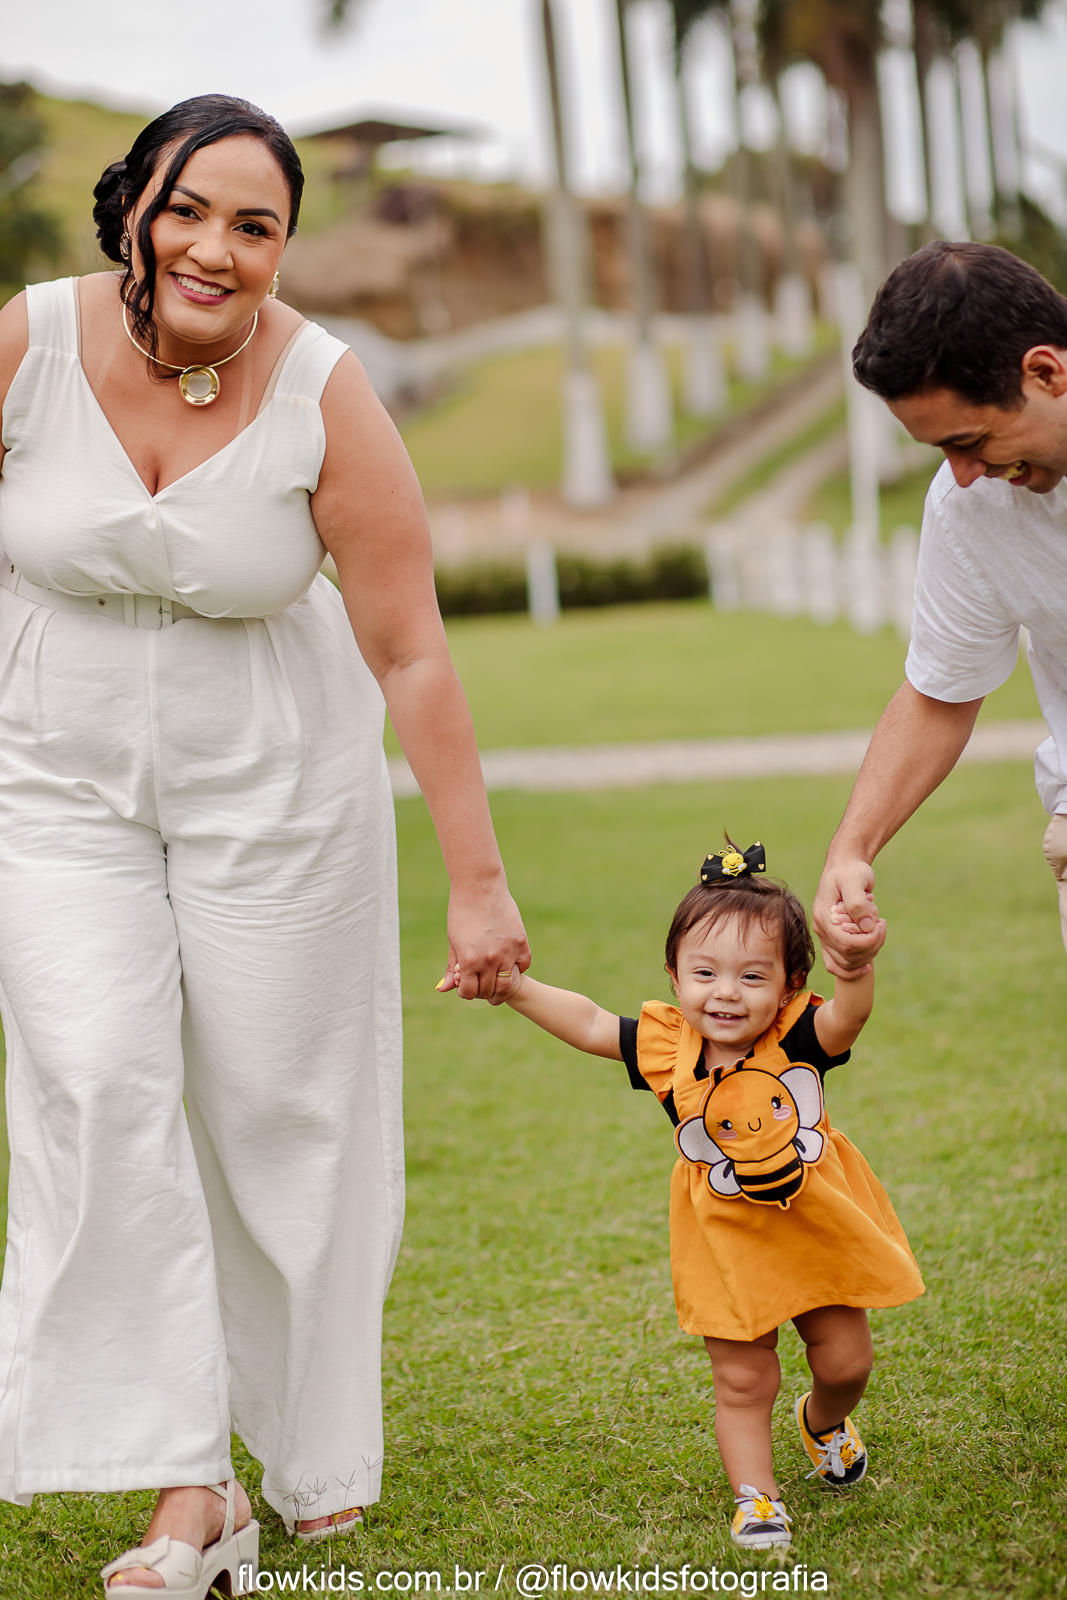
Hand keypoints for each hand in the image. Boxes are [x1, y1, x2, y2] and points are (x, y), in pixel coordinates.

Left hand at [435, 879, 530, 1003]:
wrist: (480, 887)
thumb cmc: (462, 913)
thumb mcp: (453, 942)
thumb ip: (452, 968)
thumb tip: (443, 989)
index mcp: (469, 961)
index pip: (469, 992)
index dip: (465, 992)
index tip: (465, 986)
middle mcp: (489, 960)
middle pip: (489, 992)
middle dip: (482, 992)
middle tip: (480, 984)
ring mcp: (508, 952)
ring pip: (508, 985)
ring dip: (500, 989)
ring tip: (495, 984)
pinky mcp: (521, 942)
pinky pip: (523, 966)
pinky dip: (516, 969)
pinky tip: (508, 964)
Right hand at [814, 858, 886, 977]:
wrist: (844, 868)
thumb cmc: (850, 871)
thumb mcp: (854, 880)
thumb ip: (857, 903)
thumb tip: (866, 927)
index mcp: (824, 917)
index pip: (846, 944)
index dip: (869, 941)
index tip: (881, 924)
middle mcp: (821, 930)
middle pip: (848, 956)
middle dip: (872, 945)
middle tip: (882, 925)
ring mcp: (826, 937)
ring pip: (846, 963)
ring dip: (868, 954)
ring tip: (878, 931)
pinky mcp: (833, 940)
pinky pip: (838, 966)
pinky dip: (853, 971)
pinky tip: (868, 967)